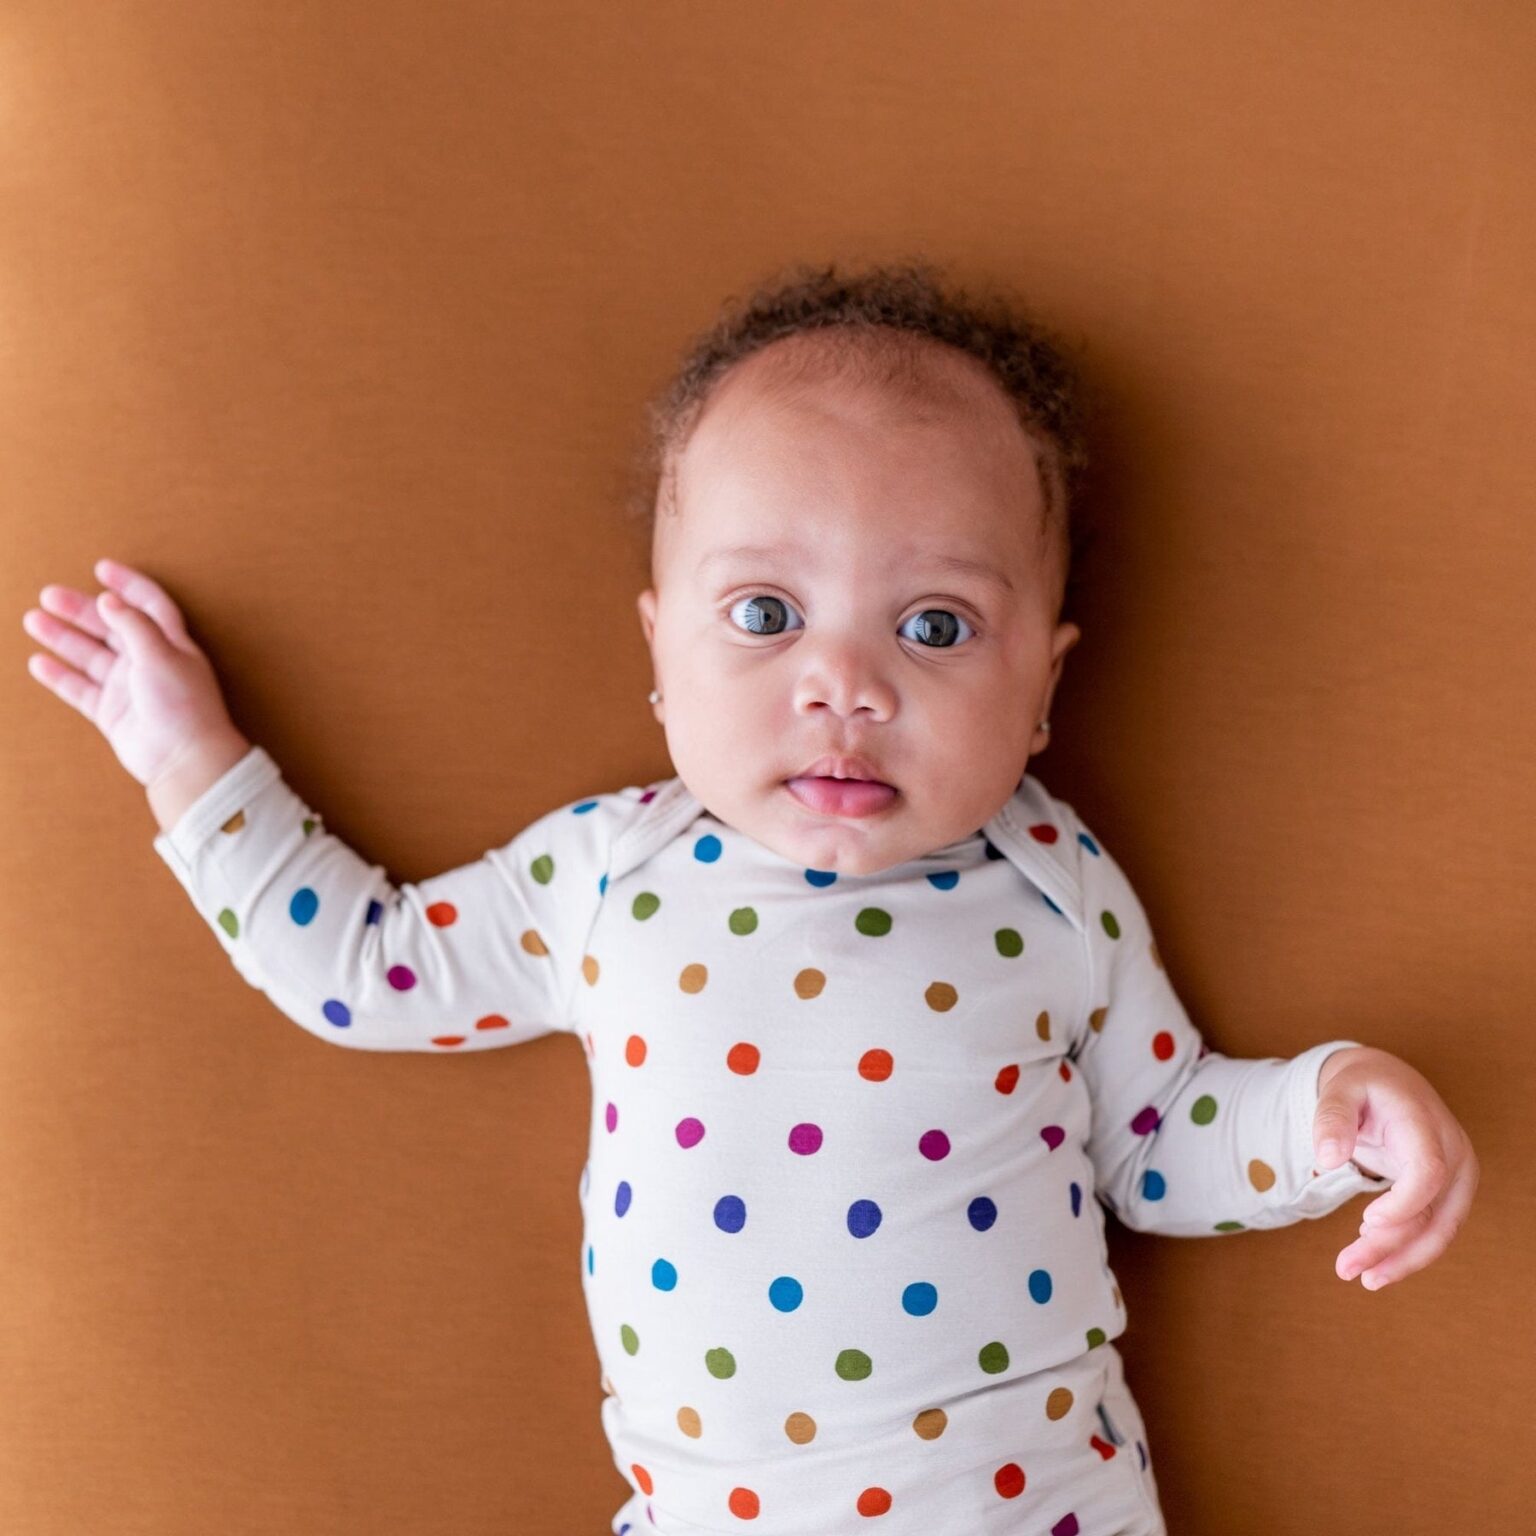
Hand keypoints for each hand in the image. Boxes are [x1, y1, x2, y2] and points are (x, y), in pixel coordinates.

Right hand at [22, 557, 238, 788]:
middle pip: (109, 627)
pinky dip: (59, 676)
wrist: (183, 758)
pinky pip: (80, 689)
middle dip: (80, 610)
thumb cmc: (182, 705)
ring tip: (34, 621)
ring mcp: (127, 687)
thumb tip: (110, 599)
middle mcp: (148, 662)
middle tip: (49, 595)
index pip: (148, 604)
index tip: (101, 567)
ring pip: (89, 656)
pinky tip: (38, 662)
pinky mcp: (111, 712)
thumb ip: (134, 625)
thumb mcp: (160, 655)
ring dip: (63, 638)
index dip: (128, 584)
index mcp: (169, 643)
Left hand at [1314, 1045, 1477, 1290]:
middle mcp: (1453, 1154)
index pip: (1429, 1172)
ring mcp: (1456, 1177)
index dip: (1404, 1204)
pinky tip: (1376, 1265)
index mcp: (1426, 1125)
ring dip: (1401, 1260)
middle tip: (1346, 1269)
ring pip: (1439, 1231)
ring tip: (1361, 1277)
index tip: (1366, 1222)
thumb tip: (1327, 1158)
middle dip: (1393, 1248)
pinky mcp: (1448, 1193)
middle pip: (1434, 1213)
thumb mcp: (1340, 1089)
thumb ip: (1331, 1118)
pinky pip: (1434, 1230)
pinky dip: (1407, 1250)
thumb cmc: (1363, 1085)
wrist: (1389, 1083)